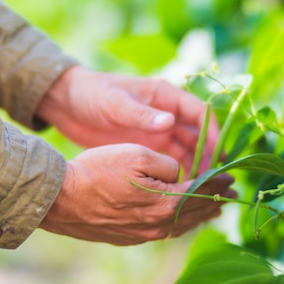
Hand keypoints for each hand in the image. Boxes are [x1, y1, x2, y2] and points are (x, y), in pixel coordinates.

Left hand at [36, 66, 218, 172]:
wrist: (66, 104)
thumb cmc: (91, 95)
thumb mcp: (114, 104)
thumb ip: (140, 114)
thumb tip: (169, 122)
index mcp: (164, 95)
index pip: (199, 113)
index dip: (212, 134)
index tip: (217, 156)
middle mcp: (166, 112)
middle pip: (197, 134)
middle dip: (207, 155)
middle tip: (212, 180)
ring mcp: (157, 129)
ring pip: (186, 149)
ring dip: (195, 165)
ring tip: (200, 188)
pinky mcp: (146, 144)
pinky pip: (170, 159)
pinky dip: (178, 171)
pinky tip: (180, 188)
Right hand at [38, 144, 235, 244]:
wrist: (60, 198)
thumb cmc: (97, 171)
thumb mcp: (137, 154)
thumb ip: (167, 163)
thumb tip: (178, 173)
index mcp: (166, 202)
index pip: (202, 191)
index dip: (218, 181)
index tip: (231, 175)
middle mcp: (159, 224)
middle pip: (196, 212)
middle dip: (215, 200)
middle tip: (229, 192)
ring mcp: (143, 234)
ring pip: (181, 224)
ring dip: (199, 214)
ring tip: (211, 208)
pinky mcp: (129, 237)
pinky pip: (163, 230)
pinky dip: (178, 221)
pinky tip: (178, 217)